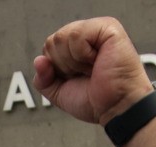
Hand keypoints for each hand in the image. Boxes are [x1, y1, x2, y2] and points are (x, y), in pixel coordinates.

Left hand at [32, 17, 151, 125]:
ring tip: (93, 68)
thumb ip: (44, 79)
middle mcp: (87, 36)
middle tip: (87, 74)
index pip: (49, 48)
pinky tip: (97, 61)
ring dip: (74, 62)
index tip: (78, 78)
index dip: (57, 69)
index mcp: (77, 47)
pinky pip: (76, 35)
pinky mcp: (108, 28)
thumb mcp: (60, 93)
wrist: (117, 108)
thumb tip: (39, 61)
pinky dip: (82, 54)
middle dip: (64, 66)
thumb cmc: (97, 101)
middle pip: (52, 42)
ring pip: (62, 38)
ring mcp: (97, 30)